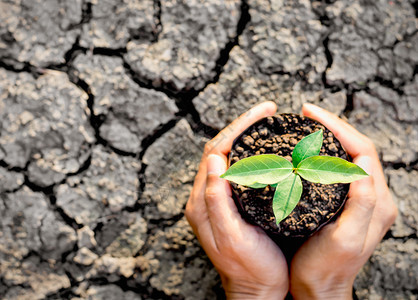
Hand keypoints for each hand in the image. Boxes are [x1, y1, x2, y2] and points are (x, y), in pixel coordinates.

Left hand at [185, 102, 288, 299]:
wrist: (255, 290)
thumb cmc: (248, 268)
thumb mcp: (231, 236)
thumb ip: (217, 200)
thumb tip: (213, 160)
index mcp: (202, 201)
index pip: (216, 151)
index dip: (239, 127)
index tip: (264, 113)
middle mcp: (206, 197)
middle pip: (221, 149)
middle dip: (243, 126)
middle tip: (268, 111)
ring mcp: (217, 200)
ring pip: (229, 157)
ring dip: (246, 137)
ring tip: (267, 123)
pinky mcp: (229, 205)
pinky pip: (237, 170)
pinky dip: (250, 154)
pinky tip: (266, 150)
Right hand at [289, 104, 397, 298]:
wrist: (319, 288)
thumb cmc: (327, 268)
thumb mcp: (345, 239)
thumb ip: (362, 203)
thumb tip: (365, 164)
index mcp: (377, 202)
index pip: (363, 151)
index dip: (338, 128)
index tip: (311, 114)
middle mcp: (374, 197)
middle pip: (358, 148)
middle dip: (334, 125)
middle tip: (306, 113)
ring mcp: (361, 200)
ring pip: (349, 156)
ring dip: (330, 136)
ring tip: (306, 125)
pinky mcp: (346, 203)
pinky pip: (339, 168)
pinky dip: (324, 152)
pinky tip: (307, 150)